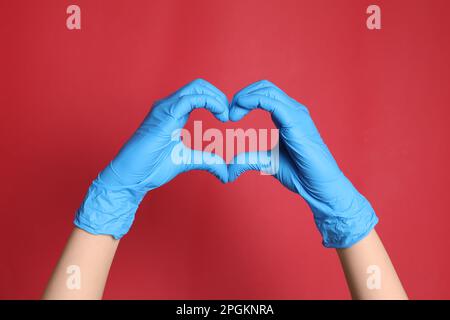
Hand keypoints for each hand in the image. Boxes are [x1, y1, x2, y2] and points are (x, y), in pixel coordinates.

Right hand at [75, 79, 228, 238]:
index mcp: (174, 113)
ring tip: (225, 116)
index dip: (217, 100)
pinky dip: (209, 102)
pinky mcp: (162, 116)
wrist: (131, 177)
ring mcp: (164, 109)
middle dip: (219, 96)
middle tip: (229, 115)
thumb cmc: (151, 167)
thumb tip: (226, 171)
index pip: (198, 92)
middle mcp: (168, 106)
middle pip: (199, 85)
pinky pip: (188, 99)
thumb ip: (207, 161)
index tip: (228, 117)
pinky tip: (218, 117)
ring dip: (216, 98)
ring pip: (195, 88)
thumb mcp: (187, 161)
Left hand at [227, 80, 377, 247]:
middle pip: (264, 86)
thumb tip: (228, 169)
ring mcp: (296, 114)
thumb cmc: (300, 174)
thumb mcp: (266, 162)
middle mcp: (293, 110)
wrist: (319, 187)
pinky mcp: (296, 121)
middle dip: (242, 95)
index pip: (264, 93)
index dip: (244, 99)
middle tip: (228, 113)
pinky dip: (251, 101)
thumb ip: (248, 159)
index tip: (230, 116)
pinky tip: (239, 113)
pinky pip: (271, 101)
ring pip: (267, 89)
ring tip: (232, 114)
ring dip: (244, 97)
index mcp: (287, 116)